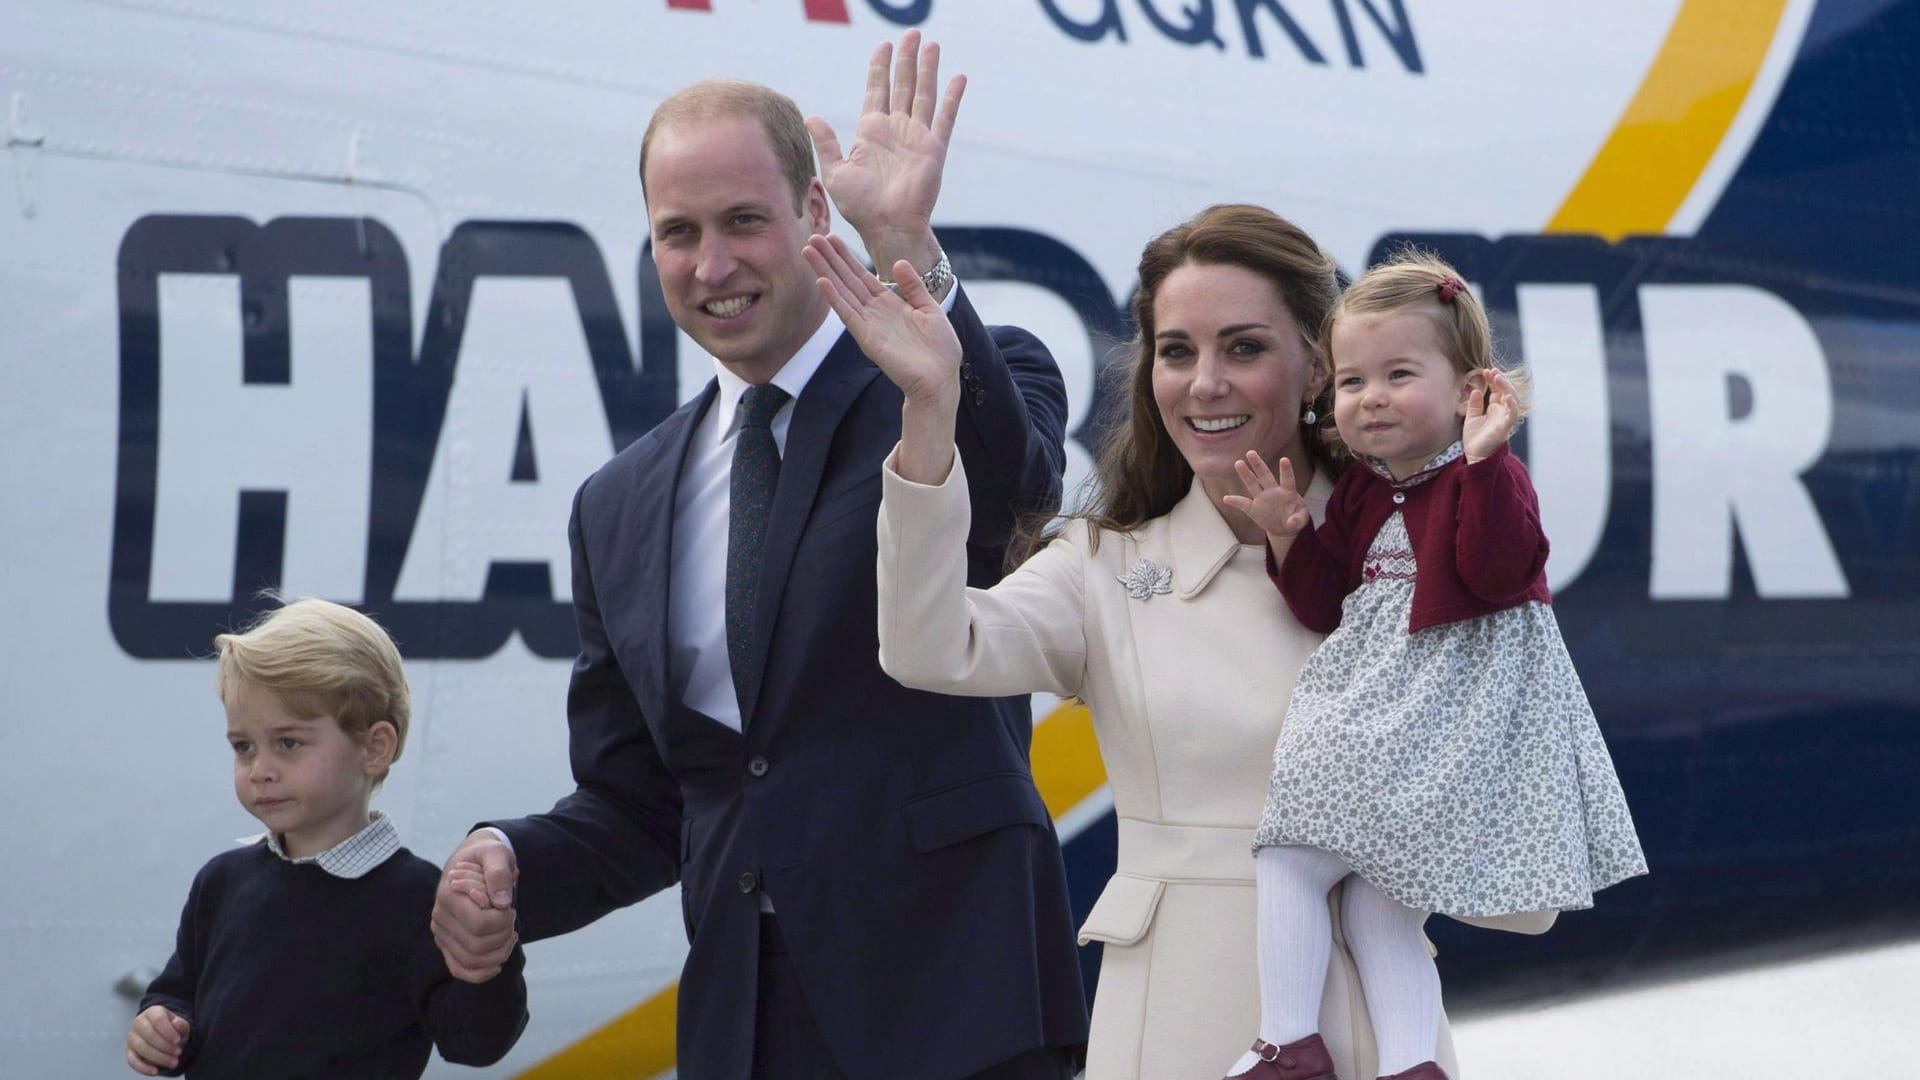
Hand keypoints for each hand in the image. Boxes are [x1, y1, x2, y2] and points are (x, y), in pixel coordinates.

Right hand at [126, 1005, 187, 1075]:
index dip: (168, 1031)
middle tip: (178, 1053)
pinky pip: (132, 1060)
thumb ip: (181, 1024)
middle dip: (165, 1046)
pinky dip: (143, 1068)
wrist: (165, 1036)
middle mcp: (138, 1023)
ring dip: (158, 1057)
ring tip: (173, 1062)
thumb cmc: (173, 1029)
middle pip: (149, 1034)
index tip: (178, 1041)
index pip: (158, 1019)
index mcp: (152, 1012)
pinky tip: (156, 1071)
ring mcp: (132, 1037)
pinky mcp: (129, 1051)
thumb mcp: (181, 1025)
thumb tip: (178, 1024)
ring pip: (141, 1048)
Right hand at [431, 831, 518, 982]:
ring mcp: (441, 933)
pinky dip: (479, 974)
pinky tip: (498, 965)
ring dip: (498, 953)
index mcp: (448, 895)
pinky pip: (459, 969)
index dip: (503, 919)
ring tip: (510, 934)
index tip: (510, 906)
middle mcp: (439, 917)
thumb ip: (499, 873)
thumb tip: (502, 903)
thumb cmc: (486, 857)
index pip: (480, 923)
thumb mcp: (496, 853)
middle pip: (477, 945)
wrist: (472, 861)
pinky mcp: (446, 944)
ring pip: (470, 961)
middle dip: (504, 935)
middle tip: (512, 919)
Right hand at [804, 233, 959, 406]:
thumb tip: (899, 262)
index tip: (832, 238)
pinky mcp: (868, 339)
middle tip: (813, 236)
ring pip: (842, 292)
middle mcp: (875, 312)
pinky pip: (848, 315)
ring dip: (825, 272)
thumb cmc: (939, 349)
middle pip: (848, 279)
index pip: (863, 275)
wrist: (940, 379)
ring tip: (809, 251)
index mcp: (890, 303)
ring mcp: (869, 324)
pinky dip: (835, 298)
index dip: (847, 257)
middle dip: (830, 259)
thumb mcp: (931, 309)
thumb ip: (914, 287)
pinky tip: (823, 281)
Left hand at [805, 31, 962, 269]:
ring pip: (924, 94)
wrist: (886, 227)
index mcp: (872, 132)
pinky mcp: (933, 149)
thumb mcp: (835, 172)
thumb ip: (826, 142)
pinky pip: (945, 118)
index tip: (884, 45)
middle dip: (906, 59)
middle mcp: (896, 130)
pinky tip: (958, 78)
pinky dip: (952, 98)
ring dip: (928, 69)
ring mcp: (917, 137)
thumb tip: (811, 117)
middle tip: (912, 34)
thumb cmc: (861, 207)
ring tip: (931, 45)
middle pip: (903, 85)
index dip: (880, 67)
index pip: (877, 90)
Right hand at [1221, 452, 1309, 542]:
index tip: (1284, 459)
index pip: (1287, 479)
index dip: (1286, 470)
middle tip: (1251, 452)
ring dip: (1245, 474)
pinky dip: (1235, 501)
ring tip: (1239, 463)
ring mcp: (1262, 499)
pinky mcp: (1254, 509)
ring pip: (1252, 484)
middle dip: (1258, 464)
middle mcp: (1273, 492)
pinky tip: (1226, 498)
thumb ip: (1298, 520)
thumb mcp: (1301, 520)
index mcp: (1288, 492)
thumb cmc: (1295, 518)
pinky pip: (1243, 504)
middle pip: (1265, 476)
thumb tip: (1292, 522)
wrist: (1284, 528)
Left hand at [1463, 369, 1520, 461]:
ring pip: (1512, 400)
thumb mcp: (1471, 417)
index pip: (1499, 390)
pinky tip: (1506, 396)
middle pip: (1507, 391)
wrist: (1474, 456)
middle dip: (1501, 380)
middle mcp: (1502, 412)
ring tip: (1498, 378)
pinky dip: (1512, 405)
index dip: (1494, 380)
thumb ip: (1474, 404)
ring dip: (1506, 388)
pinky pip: (1512, 415)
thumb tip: (1476, 390)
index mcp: (1495, 408)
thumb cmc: (1475, 438)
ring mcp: (1505, 419)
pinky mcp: (1505, 428)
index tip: (1486, 371)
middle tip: (1492, 371)